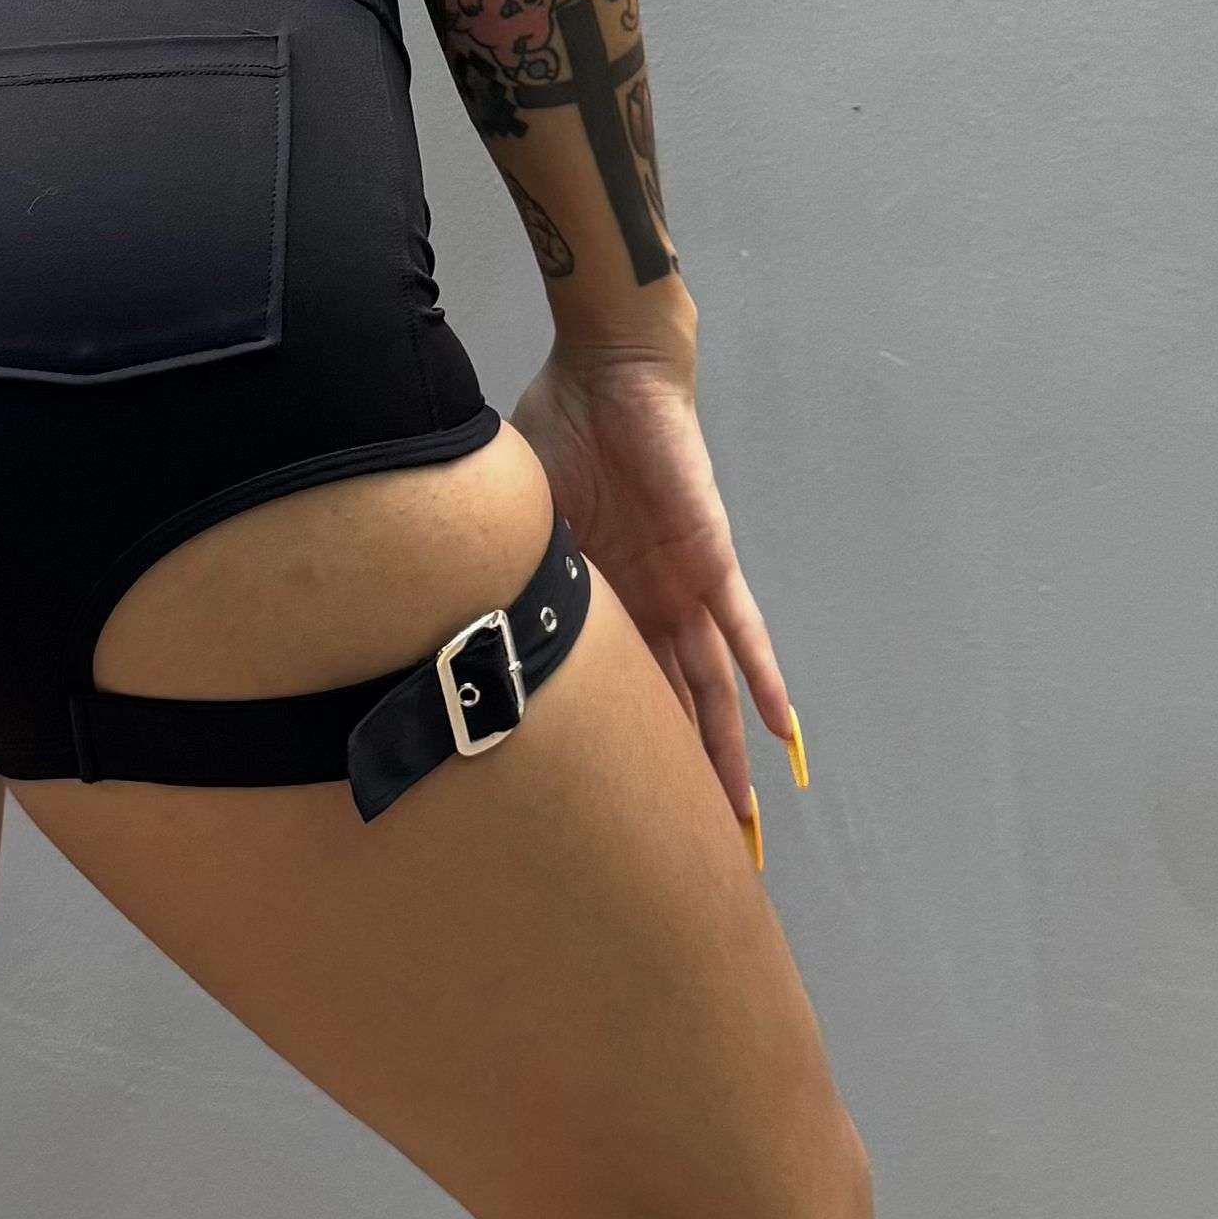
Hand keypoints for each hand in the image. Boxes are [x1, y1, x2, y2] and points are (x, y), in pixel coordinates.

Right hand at [508, 346, 798, 848]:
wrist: (605, 377)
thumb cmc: (558, 433)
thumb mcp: (516, 520)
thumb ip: (499, 569)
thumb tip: (439, 617)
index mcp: (604, 600)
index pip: (622, 686)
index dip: (628, 744)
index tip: (621, 807)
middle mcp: (650, 604)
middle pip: (676, 704)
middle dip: (685, 771)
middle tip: (694, 841)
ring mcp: (685, 586)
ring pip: (713, 684)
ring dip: (727, 748)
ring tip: (739, 815)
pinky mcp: (709, 560)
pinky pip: (742, 630)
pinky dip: (761, 677)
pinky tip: (778, 730)